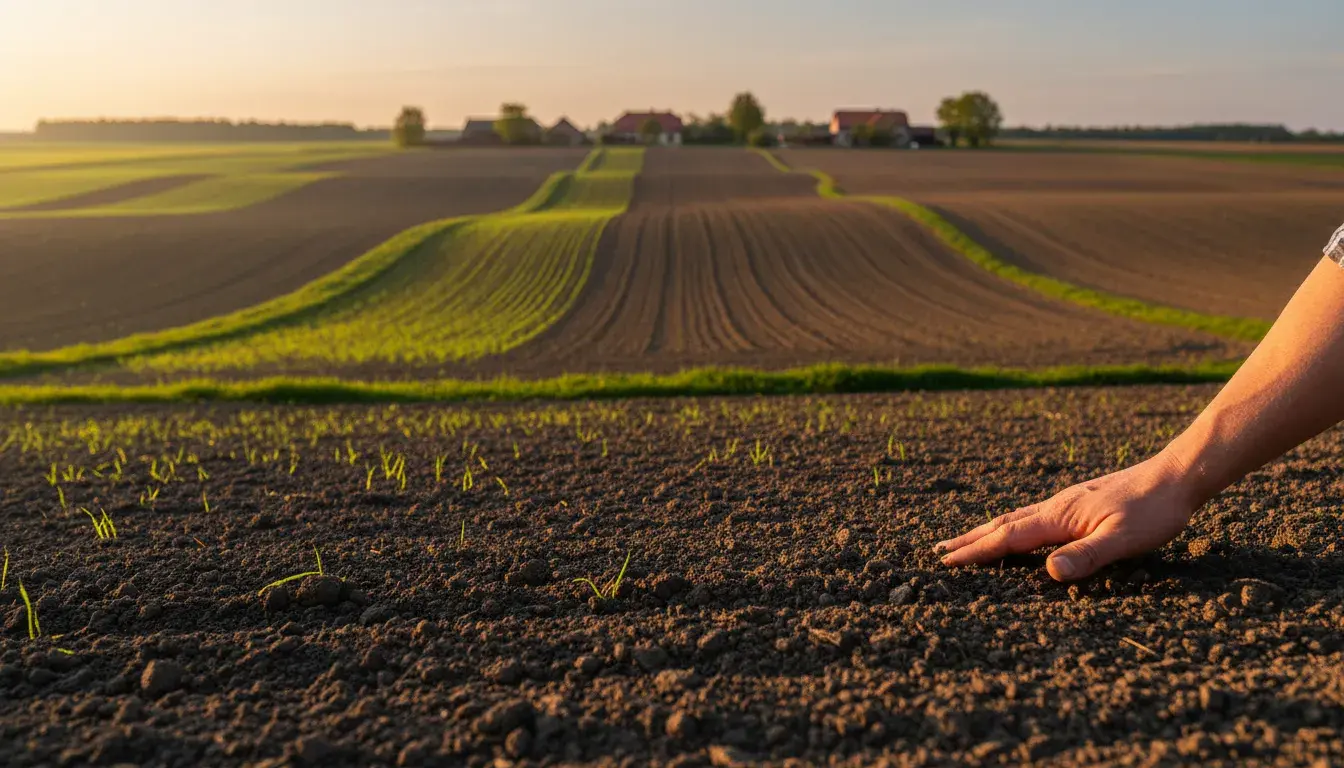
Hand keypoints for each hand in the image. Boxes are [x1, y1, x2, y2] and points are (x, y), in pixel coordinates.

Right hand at [934, 452, 1199, 580]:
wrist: (1177, 475)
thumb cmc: (1155, 510)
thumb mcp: (1124, 539)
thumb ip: (1086, 556)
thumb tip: (1049, 572)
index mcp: (1059, 517)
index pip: (1008, 538)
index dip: (976, 552)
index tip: (945, 562)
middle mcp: (1056, 506)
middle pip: (1003, 524)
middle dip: (970, 540)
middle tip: (939, 551)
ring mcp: (1067, 502)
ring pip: (1016, 518)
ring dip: (988, 531)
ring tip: (967, 540)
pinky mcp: (1079, 501)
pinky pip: (1033, 516)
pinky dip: (1012, 525)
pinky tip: (1020, 529)